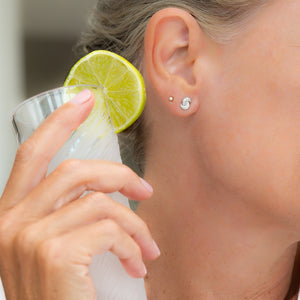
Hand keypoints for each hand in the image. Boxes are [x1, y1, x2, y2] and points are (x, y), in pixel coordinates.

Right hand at [0, 90, 159, 299]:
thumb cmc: (61, 292)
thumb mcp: (52, 248)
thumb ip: (66, 214)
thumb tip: (104, 192)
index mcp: (11, 216)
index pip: (32, 154)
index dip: (59, 122)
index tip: (85, 100)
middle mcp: (12, 222)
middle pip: (74, 170)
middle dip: (118, 175)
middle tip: (144, 190)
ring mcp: (30, 238)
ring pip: (100, 201)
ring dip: (133, 222)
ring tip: (146, 244)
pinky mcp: (56, 254)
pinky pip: (110, 228)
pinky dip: (132, 244)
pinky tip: (137, 262)